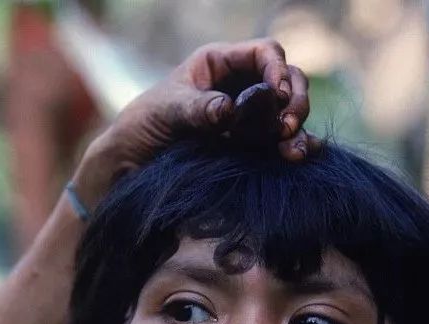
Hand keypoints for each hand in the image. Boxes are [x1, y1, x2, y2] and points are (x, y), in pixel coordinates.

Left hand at [73, 38, 316, 207]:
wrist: (130, 165)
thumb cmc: (142, 126)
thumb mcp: (166, 111)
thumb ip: (198, 109)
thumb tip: (229, 111)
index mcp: (219, 64)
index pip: (264, 53)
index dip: (277, 69)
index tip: (276, 94)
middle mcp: (239, 85)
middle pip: (286, 79)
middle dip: (294, 99)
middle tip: (285, 127)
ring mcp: (247, 115)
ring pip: (288, 110)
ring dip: (297, 125)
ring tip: (289, 149)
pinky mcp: (248, 144)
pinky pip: (280, 139)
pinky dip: (295, 145)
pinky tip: (298, 156)